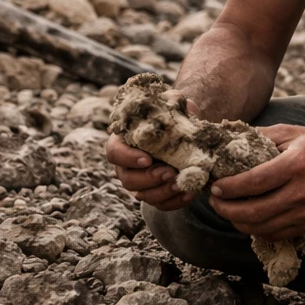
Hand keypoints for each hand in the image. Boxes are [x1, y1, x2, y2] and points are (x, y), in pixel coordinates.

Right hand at [105, 94, 201, 211]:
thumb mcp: (174, 103)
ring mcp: (141, 182)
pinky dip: (176, 201)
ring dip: (163, 192)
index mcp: (124, 141)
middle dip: (148, 179)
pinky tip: (190, 191)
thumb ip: (172, 100)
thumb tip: (179, 102)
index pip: (114, 152)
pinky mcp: (157, 194)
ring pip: (143, 195)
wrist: (190, 131)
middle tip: (169, 172)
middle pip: (127, 179)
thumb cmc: (175, 115)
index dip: (127, 158)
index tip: (147, 158)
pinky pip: (162, 205)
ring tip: (182, 183)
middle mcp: (128, 165)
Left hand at [208, 125, 304, 239]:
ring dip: (237, 221)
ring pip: (261, 227)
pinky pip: (275, 235)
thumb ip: (261, 137)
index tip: (215, 186)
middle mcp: (303, 192)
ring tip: (227, 209)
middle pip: (254, 211)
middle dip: (226, 209)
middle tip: (214, 200)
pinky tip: (247, 218)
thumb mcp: (293, 132)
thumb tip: (229, 141)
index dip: (230, 187)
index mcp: (297, 164)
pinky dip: (255, 229)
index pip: (255, 182)